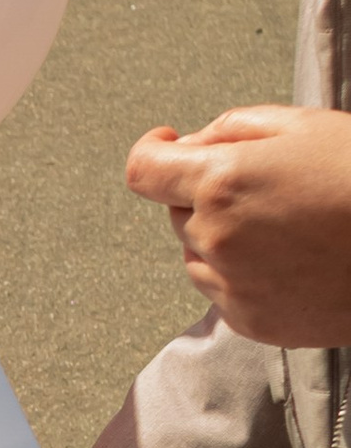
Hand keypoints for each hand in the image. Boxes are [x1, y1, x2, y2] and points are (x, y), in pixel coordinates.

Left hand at [125, 106, 350, 347]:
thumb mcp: (304, 125)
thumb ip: (232, 128)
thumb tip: (192, 144)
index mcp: (221, 182)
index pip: (142, 171)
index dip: (152, 154)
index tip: (166, 148)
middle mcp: (216, 238)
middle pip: (179, 212)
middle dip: (207, 194)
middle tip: (271, 187)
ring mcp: (233, 286)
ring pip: (198, 255)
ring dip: (224, 238)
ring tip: (291, 228)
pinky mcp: (253, 322)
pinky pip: (224, 293)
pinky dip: (245, 276)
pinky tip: (295, 261)